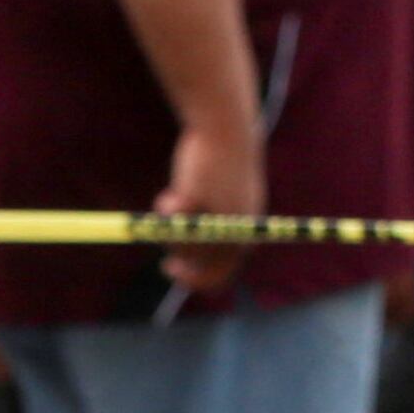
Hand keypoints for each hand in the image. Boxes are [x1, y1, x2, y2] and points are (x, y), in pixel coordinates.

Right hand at [154, 116, 262, 300]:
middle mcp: (235, 232)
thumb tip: (186, 254)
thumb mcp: (224, 202)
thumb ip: (213, 228)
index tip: (175, 271)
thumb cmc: (224, 166)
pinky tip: (171, 194)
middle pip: (199, 266)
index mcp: (246, 235)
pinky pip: (173, 220)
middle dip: (181, 266)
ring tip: (171, 202)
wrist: (228, 131)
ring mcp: (218, 218)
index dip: (196, 281)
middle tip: (167, 263)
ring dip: (170, 230)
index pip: (222, 276)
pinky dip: (166, 210)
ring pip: (183, 244)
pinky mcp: (201, 200)